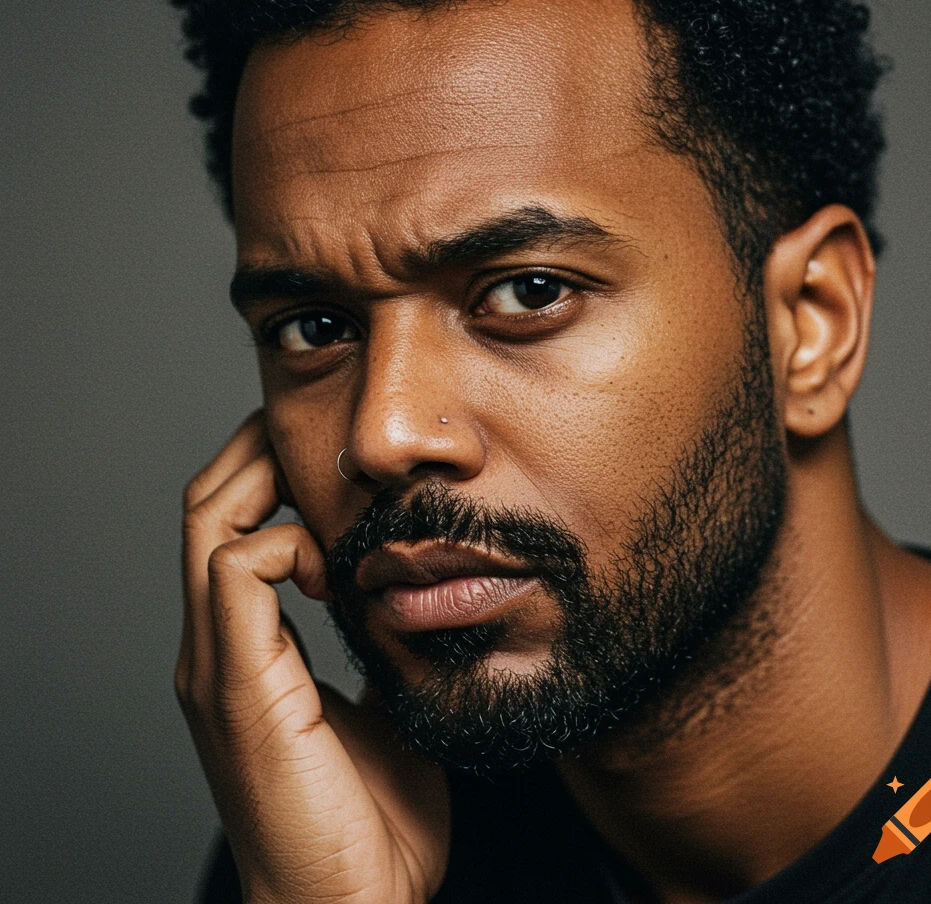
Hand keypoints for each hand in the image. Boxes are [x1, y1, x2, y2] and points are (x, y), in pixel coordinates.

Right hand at [176, 411, 449, 903]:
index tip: (326, 459)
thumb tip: (403, 599)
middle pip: (205, 506)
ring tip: (323, 482)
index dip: (267, 475)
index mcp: (244, 651)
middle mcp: (214, 648)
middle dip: (256, 454)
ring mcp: (218, 665)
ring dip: (265, 483)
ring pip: (210, 525)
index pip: (230, 528)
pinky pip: (237, 573)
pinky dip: (286, 546)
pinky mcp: (238, 684)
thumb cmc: (369, 818)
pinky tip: (339, 569)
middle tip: (314, 435)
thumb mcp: (379, 704)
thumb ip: (374, 649)